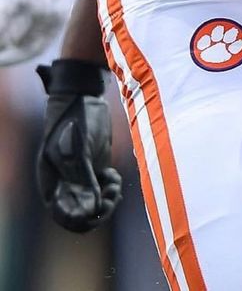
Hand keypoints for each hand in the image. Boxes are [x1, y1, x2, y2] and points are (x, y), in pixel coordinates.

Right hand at [36, 59, 121, 233]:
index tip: (95, 209)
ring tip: (114, 183)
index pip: (62, 215)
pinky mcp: (95, 168)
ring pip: (95, 204)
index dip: (78, 219)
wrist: (84, 97)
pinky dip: (111, 187)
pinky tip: (114, 175)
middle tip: (111, 197)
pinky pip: (104, 190)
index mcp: (52, 183)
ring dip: (107, 200)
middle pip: (81, 214)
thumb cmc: (75, 121)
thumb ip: (84, 178)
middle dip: (98, 211)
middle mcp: (65, 183)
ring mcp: (81, 176)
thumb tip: (94, 207)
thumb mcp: (78, 150)